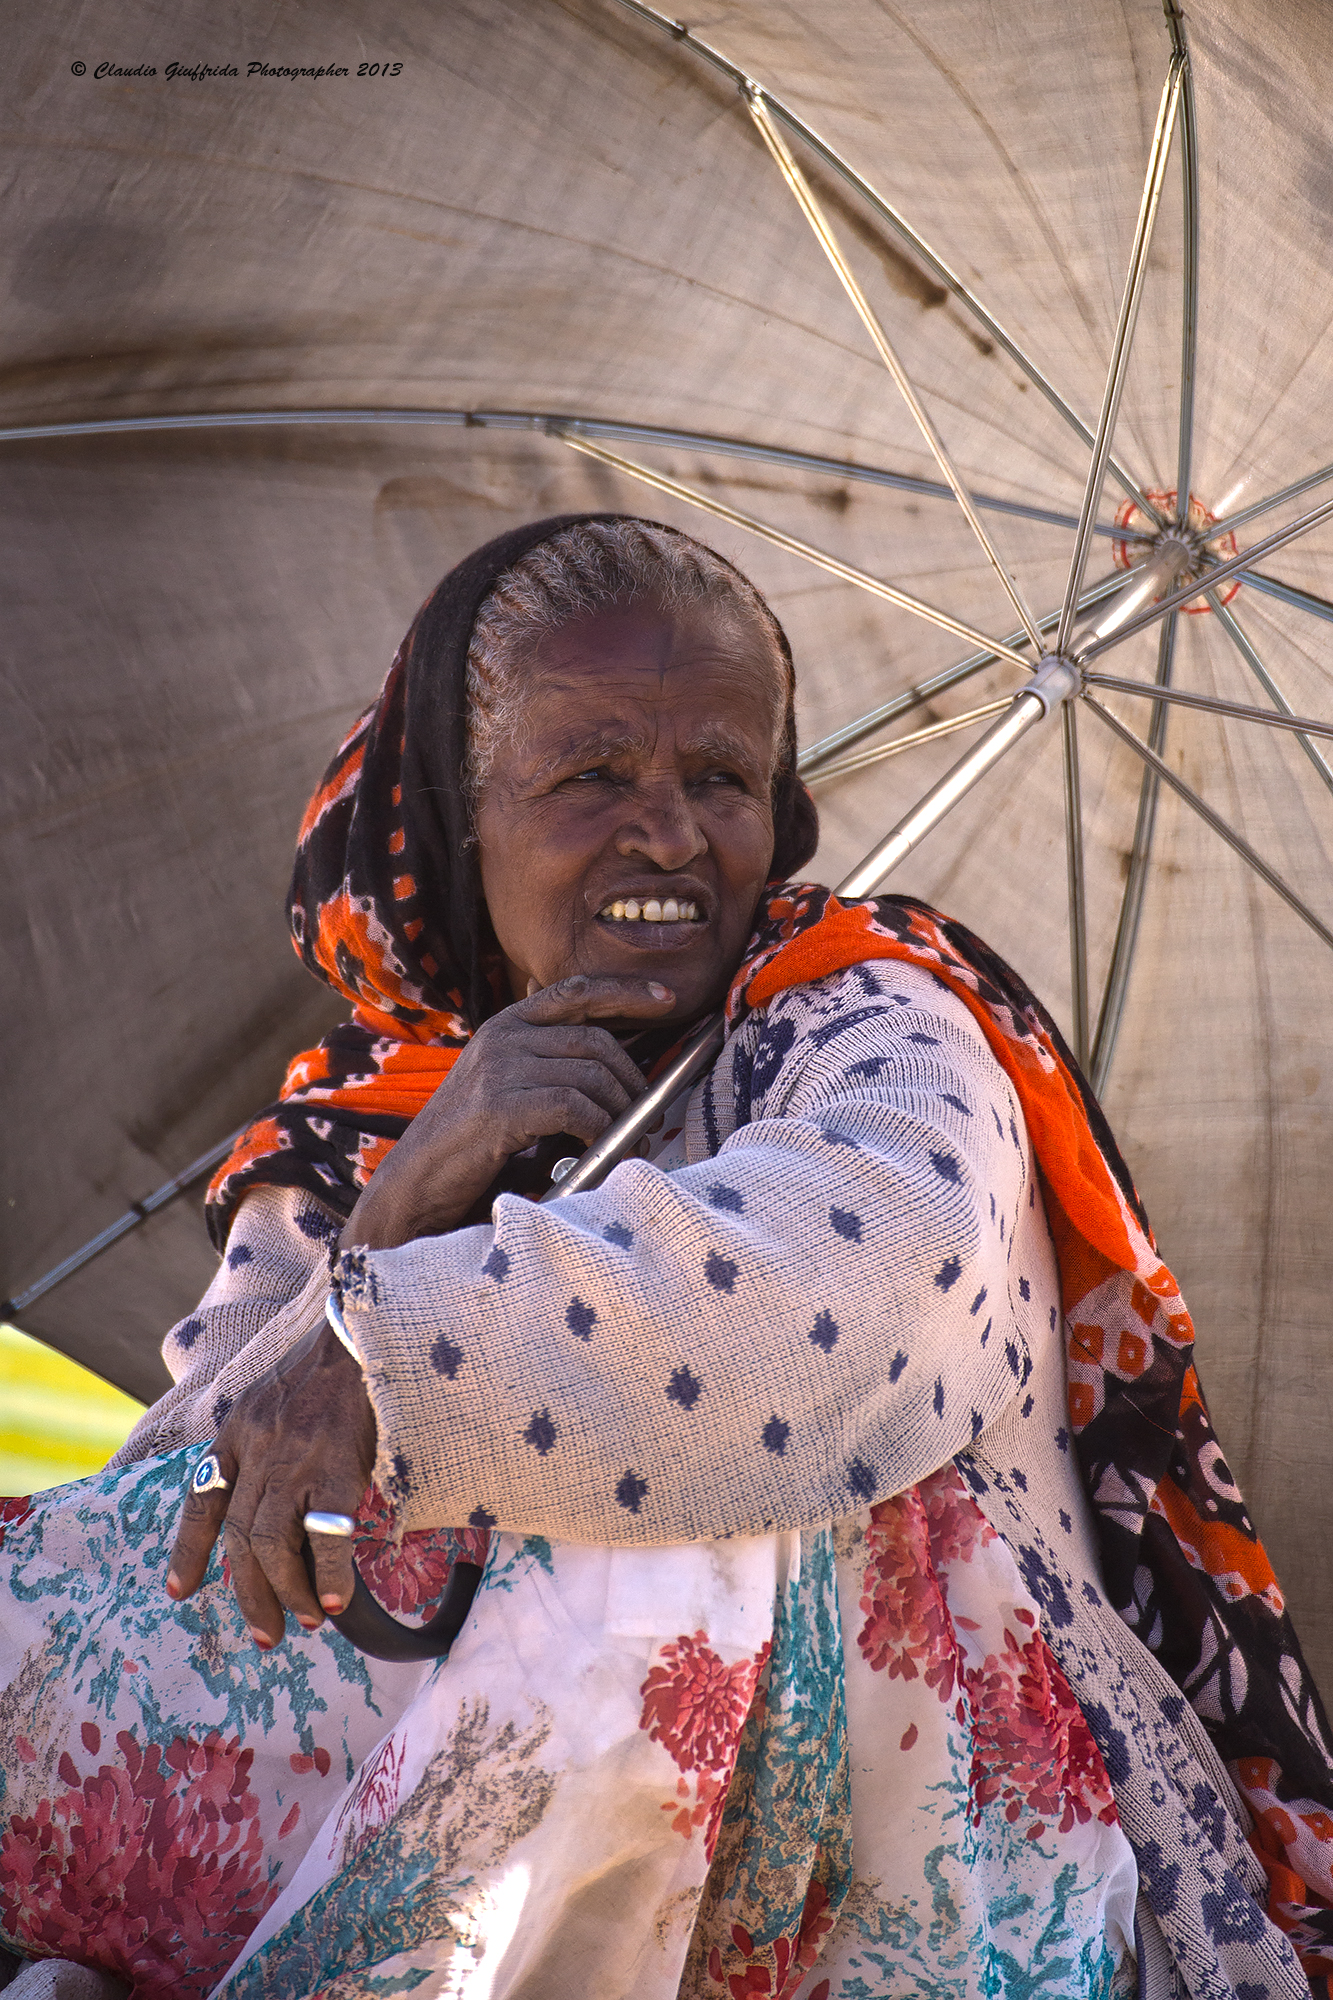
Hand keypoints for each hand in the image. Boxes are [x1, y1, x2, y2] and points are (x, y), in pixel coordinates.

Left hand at [165, 1320, 375, 1646]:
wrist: (366, 1331)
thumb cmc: (331, 1368)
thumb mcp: (277, 1399)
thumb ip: (266, 1443)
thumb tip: (277, 1499)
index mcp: (239, 1431)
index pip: (203, 1497)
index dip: (188, 1550)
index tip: (180, 1592)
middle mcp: (258, 1448)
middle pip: (237, 1536)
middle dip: (248, 1593)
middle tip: (266, 1634)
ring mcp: (295, 1459)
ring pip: (270, 1542)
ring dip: (285, 1592)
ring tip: (306, 1619)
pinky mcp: (337, 1465)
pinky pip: (325, 1533)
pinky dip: (327, 1573)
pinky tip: (336, 1598)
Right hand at [339, 972, 674, 1251]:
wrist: (414, 1184)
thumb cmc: (467, 1146)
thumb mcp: (502, 1088)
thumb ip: (543, 1065)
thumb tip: (610, 1066)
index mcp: (505, 1026)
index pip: (576, 990)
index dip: (626, 991)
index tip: (669, 1000)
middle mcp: (503, 1037)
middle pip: (596, 1041)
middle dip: (632, 1080)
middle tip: (645, 1116)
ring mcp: (500, 1068)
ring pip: (592, 1076)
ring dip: (620, 1113)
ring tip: (628, 1140)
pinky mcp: (501, 1105)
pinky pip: (576, 1107)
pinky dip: (599, 1130)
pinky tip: (597, 1149)